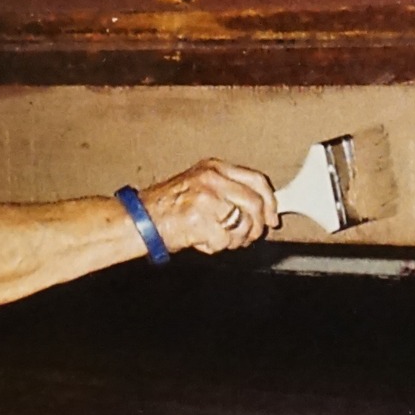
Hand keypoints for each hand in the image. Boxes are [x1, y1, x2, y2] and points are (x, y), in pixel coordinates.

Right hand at [140, 159, 279, 255]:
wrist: (141, 219)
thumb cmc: (169, 206)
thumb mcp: (200, 185)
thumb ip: (230, 191)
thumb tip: (261, 208)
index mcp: (214, 167)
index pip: (257, 179)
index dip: (270, 201)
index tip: (273, 217)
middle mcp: (212, 179)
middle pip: (255, 204)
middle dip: (257, 226)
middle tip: (250, 237)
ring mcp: (206, 199)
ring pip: (243, 225)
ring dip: (236, 240)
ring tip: (220, 239)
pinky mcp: (200, 220)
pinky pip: (224, 241)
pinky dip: (216, 247)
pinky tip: (202, 241)